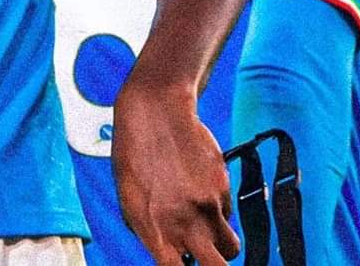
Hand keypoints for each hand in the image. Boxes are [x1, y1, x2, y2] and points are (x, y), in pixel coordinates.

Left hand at [112, 79, 238, 265]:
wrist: (154, 109)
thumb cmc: (134, 150)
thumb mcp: (128, 195)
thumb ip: (147, 229)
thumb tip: (166, 253)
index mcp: (153, 228)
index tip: (184, 265)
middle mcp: (182, 222)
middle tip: (210, 259)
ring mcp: (205, 205)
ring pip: (230, 247)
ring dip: (222, 244)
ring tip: (207, 226)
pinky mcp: (222, 186)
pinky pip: (228, 213)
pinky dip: (220, 209)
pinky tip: (201, 185)